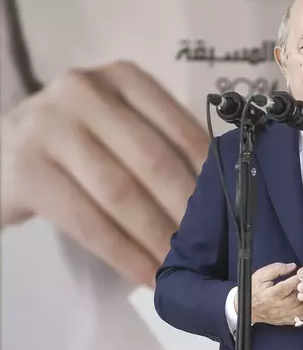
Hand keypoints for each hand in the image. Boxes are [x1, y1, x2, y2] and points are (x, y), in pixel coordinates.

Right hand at [0, 61, 208, 287]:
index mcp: (123, 77)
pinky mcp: (26, 170)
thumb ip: (161, 142)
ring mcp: (50, 127)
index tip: (231, 209)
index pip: (181, 129)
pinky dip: (123, 253)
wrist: (3, 153)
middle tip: (211, 245)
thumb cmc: (78, 140)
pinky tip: (146, 274)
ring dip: (158, 237)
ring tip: (181, 264)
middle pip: (154, 160)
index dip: (209, 176)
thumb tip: (219, 191)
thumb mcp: (119, 124)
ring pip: (122, 193)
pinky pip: (88, 222)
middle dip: (186, 210)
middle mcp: (85, 91)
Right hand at [235, 262, 302, 325]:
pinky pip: (301, 315)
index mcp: (272, 293)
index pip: (291, 285)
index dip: (299, 278)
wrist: (247, 307)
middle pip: (299, 296)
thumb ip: (277, 268)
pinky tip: (302, 301)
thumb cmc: (254, 289)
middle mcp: (279, 306)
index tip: (302, 273)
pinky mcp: (286, 320)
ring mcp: (283, 314)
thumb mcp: (261, 275)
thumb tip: (292, 266)